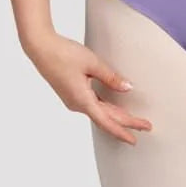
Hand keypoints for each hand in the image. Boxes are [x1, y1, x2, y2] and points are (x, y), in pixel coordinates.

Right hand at [23, 30, 152, 144]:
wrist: (40, 48)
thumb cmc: (63, 53)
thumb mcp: (92, 63)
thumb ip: (111, 77)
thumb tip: (127, 88)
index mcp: (82, 100)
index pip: (107, 122)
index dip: (122, 131)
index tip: (135, 139)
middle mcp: (77, 104)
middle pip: (106, 118)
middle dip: (126, 123)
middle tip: (145, 126)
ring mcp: (73, 99)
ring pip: (99, 112)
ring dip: (116, 116)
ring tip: (133, 120)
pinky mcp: (71, 93)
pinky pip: (92, 105)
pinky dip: (106, 109)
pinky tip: (114, 108)